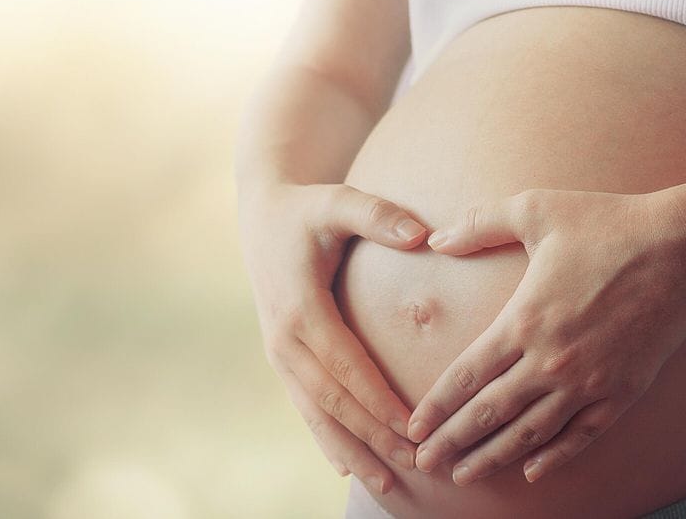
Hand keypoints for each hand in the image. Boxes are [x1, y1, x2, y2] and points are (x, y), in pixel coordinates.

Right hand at [236, 182, 426, 494]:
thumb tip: (423, 235)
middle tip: (413, 466)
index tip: (412, 429)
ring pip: (316, 414)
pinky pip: (305, 405)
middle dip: (372, 437)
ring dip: (350, 449)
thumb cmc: (306, 209)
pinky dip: (326, 437)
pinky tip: (347, 465)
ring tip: (385, 484)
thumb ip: (378, 215)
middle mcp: (284, 339)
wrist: (262, 216)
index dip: (377, 401)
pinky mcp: (282, 358)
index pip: (345, 367)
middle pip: (332, 401)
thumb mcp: (337, 201)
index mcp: (299, 308)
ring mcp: (279, 353)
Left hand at [406, 188, 685, 484]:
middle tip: (424, 465)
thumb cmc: (608, 225)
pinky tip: (532, 471)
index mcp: (524, 320)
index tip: (413, 429)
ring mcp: (588, 382)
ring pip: (530, 433)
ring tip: (464, 476)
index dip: (436, 407)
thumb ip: (480, 224)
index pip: (466, 376)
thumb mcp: (536, 209)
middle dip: (452, 442)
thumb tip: (436, 237)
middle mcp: (551, 360)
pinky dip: (554, 457)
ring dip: (493, 457)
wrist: (684, 251)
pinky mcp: (622, 393)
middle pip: (490, 413)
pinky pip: (581, 436)